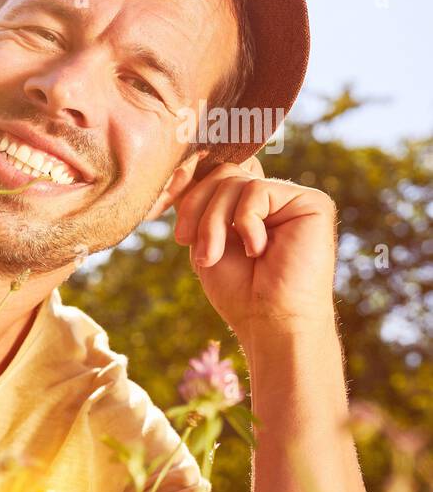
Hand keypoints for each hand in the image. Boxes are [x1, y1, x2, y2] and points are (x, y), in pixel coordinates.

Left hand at [173, 156, 339, 340]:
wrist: (270, 321)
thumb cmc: (239, 291)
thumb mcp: (205, 240)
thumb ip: (201, 204)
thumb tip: (182, 169)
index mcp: (250, 207)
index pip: (215, 177)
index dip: (189, 195)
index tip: (178, 233)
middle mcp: (274, 198)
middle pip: (222, 174)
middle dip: (198, 210)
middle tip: (196, 249)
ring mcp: (293, 198)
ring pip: (235, 181)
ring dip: (214, 222)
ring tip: (214, 256)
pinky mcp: (312, 202)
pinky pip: (258, 190)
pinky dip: (245, 222)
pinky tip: (257, 250)